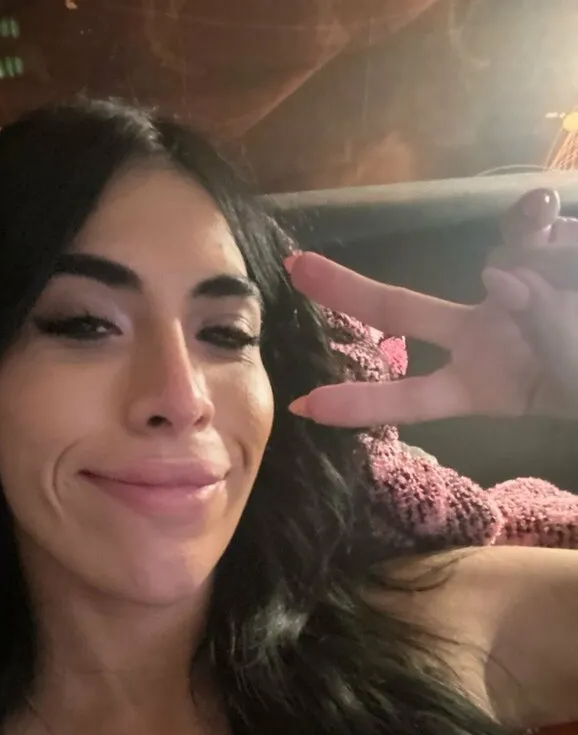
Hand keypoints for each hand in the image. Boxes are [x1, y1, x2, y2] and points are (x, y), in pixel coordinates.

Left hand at [287, 189, 577, 427]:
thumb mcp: (572, 375)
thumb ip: (543, 332)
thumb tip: (502, 274)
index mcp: (480, 383)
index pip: (410, 396)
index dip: (359, 405)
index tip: (303, 408)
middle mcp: (481, 333)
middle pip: (400, 308)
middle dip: (346, 288)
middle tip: (293, 266)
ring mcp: (508, 289)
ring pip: (499, 261)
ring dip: (540, 263)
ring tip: (575, 288)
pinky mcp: (540, 249)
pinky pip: (532, 228)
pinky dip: (540, 226)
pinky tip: (549, 217)